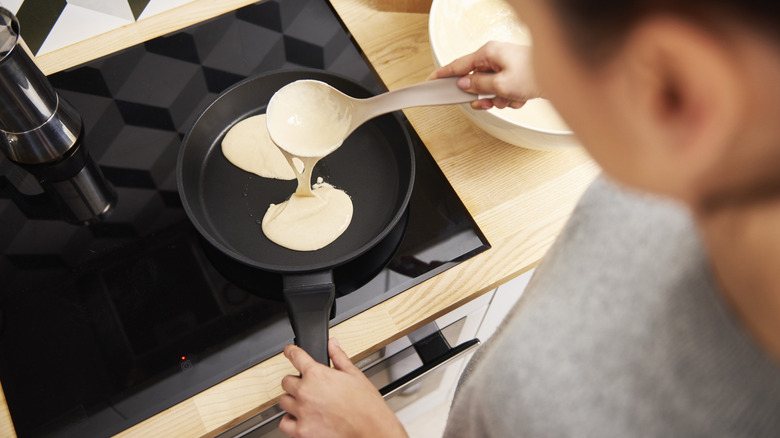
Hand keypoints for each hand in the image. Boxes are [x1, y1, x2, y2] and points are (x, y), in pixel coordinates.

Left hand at [279, 338, 408, 437]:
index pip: (295, 356)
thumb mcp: (354, 374)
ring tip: (304, 402)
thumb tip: (332, 344)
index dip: (291, 351)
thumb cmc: (366, 405)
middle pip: (286, 381)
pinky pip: (284, 423)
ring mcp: (302, 412)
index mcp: (317, 374)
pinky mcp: (301, 431)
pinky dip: (290, 420)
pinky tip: (299, 418)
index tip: (289, 351)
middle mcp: (305, 391)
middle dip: (295, 381)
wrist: (371, 429)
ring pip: (283, 401)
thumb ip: (339, 357)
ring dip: (292, 400)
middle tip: (306, 385)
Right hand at [429, 41, 541, 109]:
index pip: (458, 65)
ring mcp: (504, 65)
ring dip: (499, 99)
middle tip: (489, 102)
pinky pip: (502, 91)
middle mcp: (495, 57)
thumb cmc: (534, 75)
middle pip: (475, 81)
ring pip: (489, 89)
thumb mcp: (500, 85)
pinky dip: (509, 98)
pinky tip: (520, 97)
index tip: (430, 81)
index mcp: (488, 53)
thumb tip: (463, 85)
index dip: (443, 75)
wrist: (561, 78)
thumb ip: (478, 86)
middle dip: (483, 96)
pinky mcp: (513, 74)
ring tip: (511, 98)